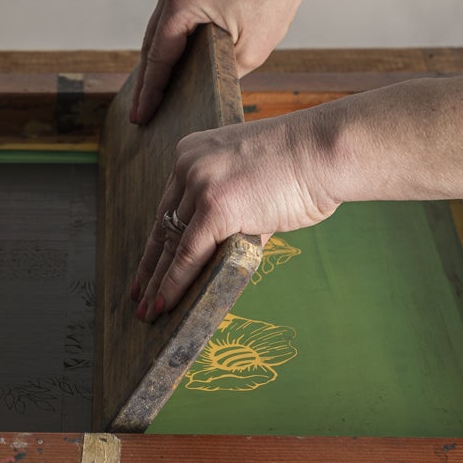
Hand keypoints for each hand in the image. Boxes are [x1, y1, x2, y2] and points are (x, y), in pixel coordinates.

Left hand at [127, 112, 341, 319]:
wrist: (325, 151)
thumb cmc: (303, 167)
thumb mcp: (253, 181)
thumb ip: (234, 212)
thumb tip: (222, 248)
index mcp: (193, 152)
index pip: (169, 206)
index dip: (157, 241)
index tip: (147, 266)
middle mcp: (188, 165)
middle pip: (162, 225)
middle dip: (150, 266)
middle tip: (138, 296)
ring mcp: (200, 184)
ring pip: (171, 243)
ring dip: (158, 281)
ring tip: (147, 311)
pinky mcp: (215, 206)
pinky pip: (189, 253)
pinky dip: (175, 282)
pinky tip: (165, 304)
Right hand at [130, 0, 321, 124]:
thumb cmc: (274, 0)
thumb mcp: (249, 52)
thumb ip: (221, 74)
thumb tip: (201, 90)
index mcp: (182, 1)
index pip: (158, 55)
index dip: (149, 90)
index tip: (140, 115)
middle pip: (152, 39)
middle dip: (147, 77)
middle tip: (138, 111)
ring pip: (161, 22)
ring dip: (158, 52)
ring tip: (151, 87)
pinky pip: (172, 6)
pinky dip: (171, 30)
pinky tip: (171, 52)